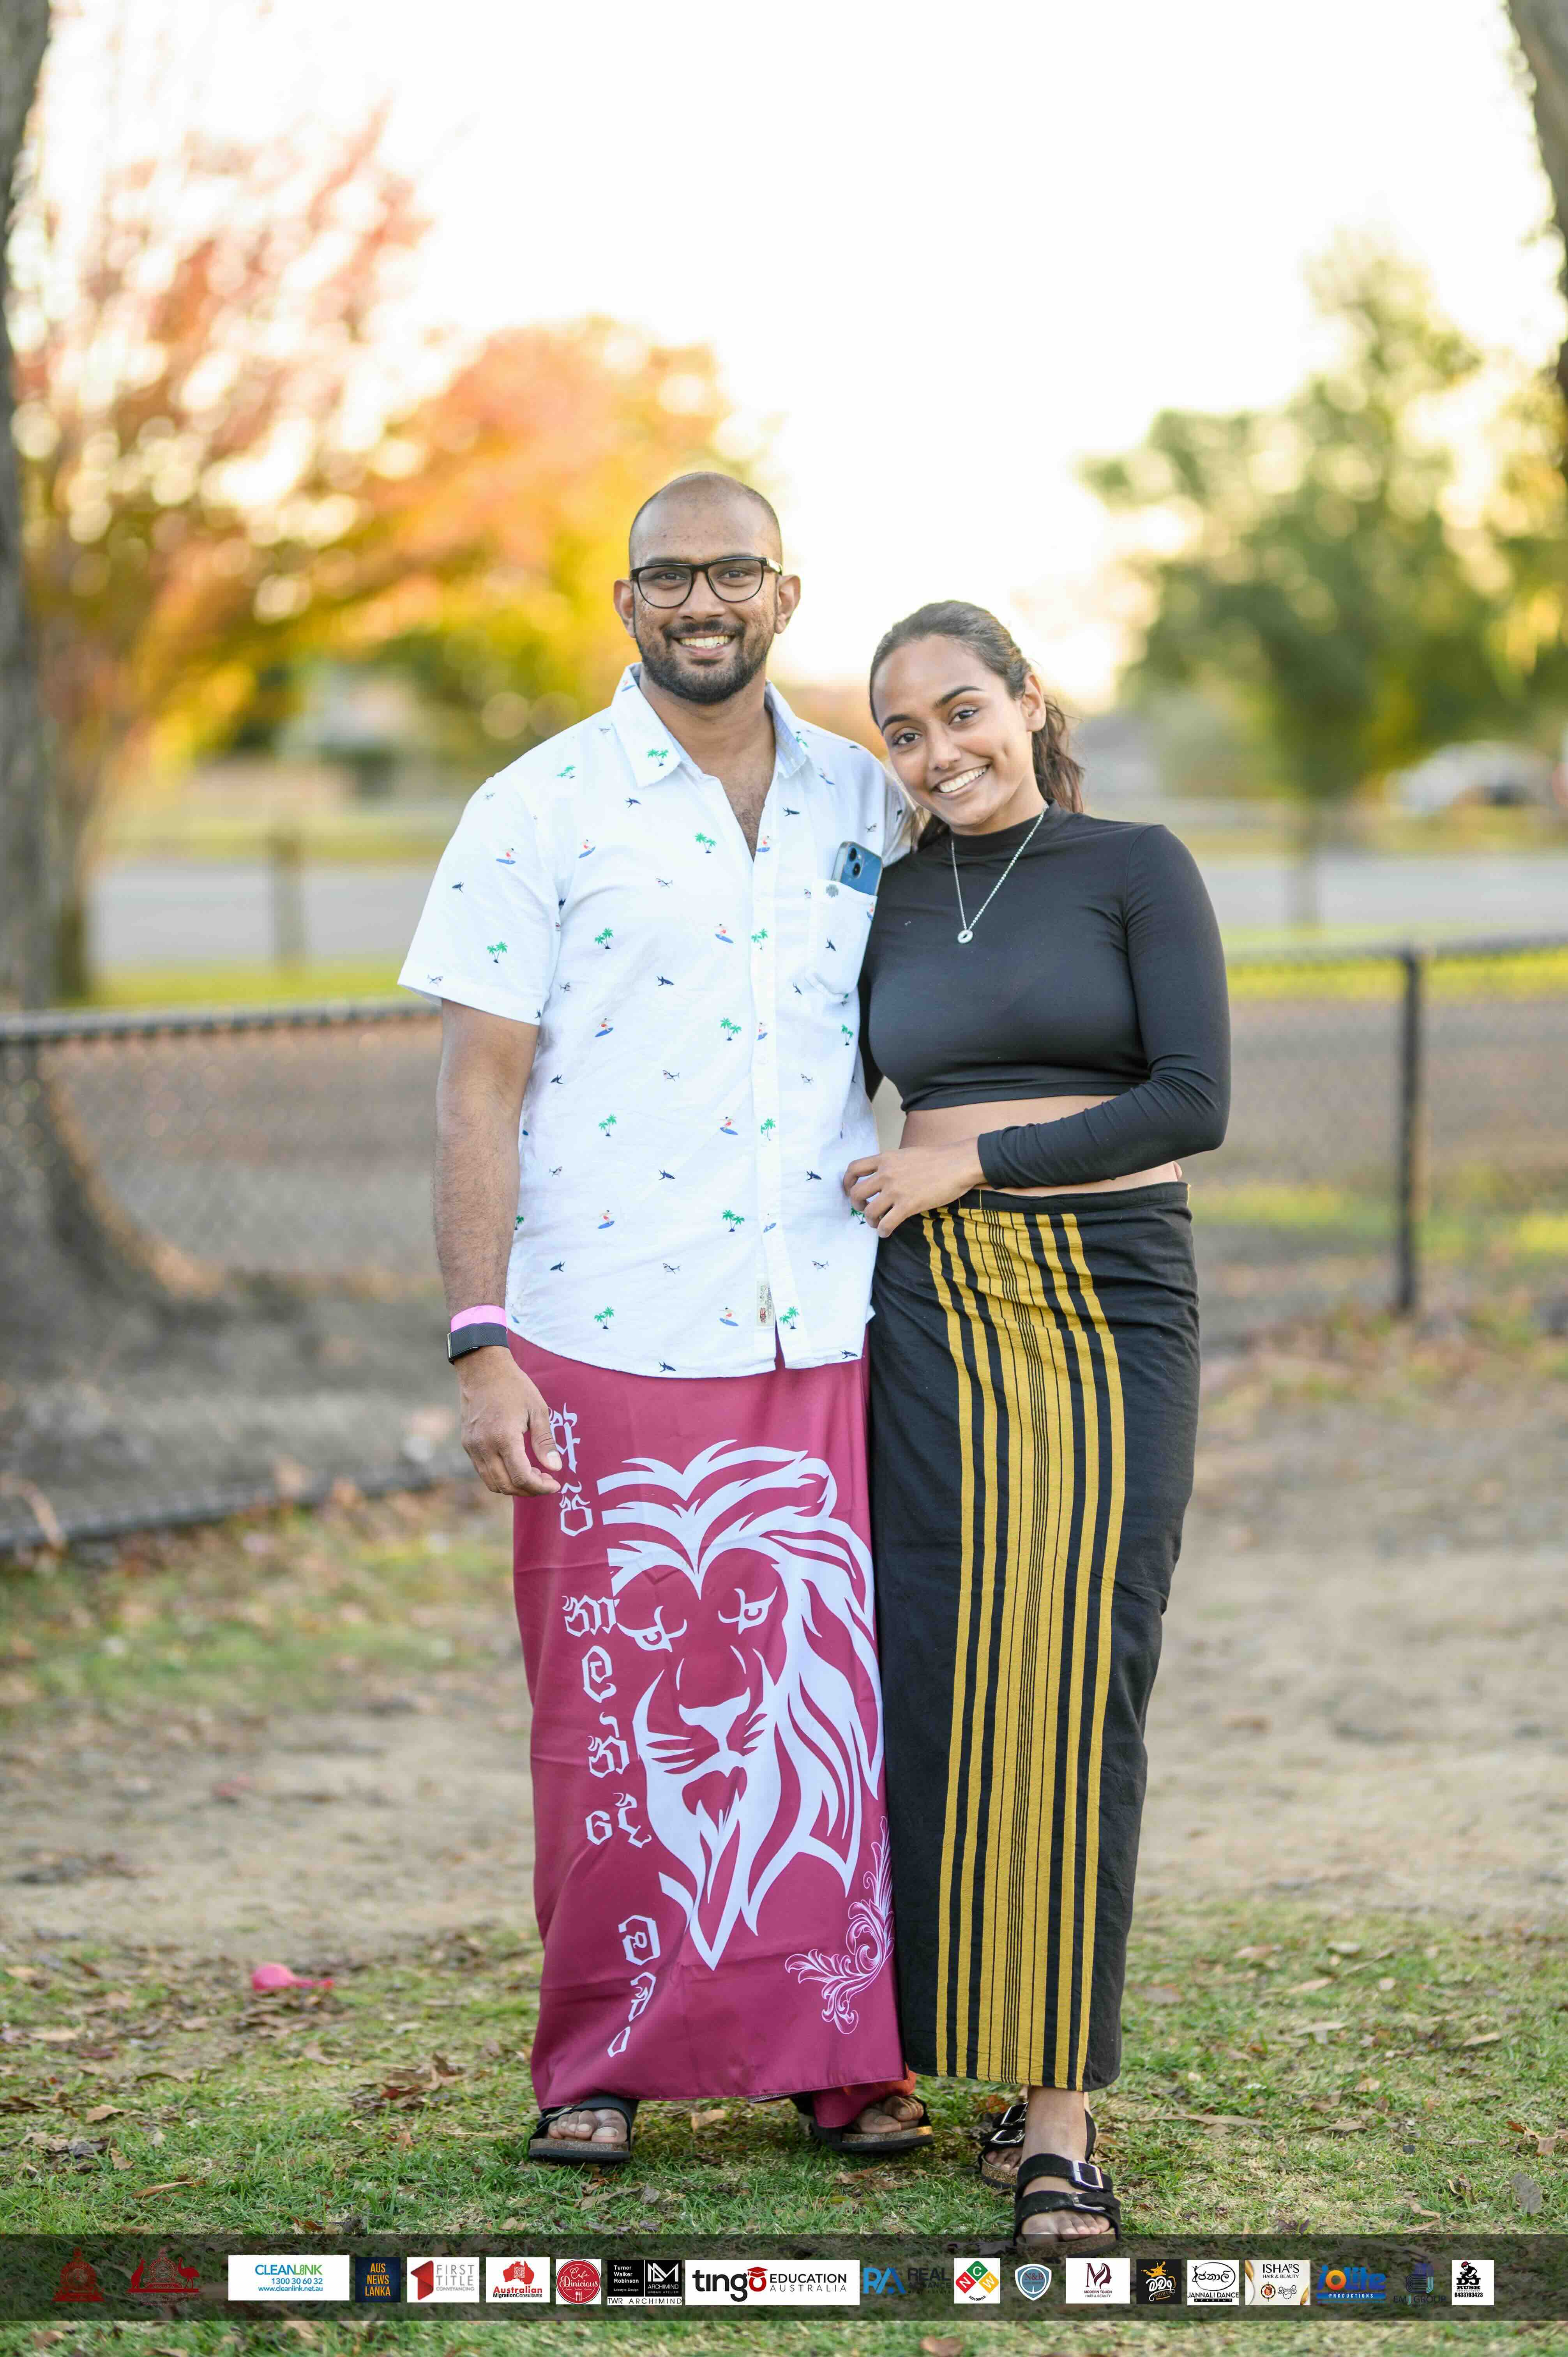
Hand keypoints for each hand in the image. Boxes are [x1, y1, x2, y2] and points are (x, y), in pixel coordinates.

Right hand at [455, 1350, 561, 1496]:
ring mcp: (473, 1447)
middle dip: (528, 1490)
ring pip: (492, 1483)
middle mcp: (484, 1446)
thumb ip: (545, 1442)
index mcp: (504, 1438)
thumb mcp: (537, 1410)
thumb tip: (555, 1467)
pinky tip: (516, 1465)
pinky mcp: (467, 1444)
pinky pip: (483, 1470)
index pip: (521, 1478)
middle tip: (546, 1481)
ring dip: (514, 1486)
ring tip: (532, 1475)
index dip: (540, 1488)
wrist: (482, 1368)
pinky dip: (501, 1476)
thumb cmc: (514, 1386)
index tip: (555, 1484)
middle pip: (506, 1486)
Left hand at [843, 1140, 984, 1237]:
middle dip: (856, 1204)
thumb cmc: (937, 1159)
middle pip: (856, 1193)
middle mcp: (886, 1174)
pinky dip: (883, 1231)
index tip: (850, 1190)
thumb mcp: (907, 1154)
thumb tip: (882, 1176)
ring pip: (869, 1211)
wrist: (958, 1164)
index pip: (854, 1168)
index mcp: (885, 1159)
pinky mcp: (908, 1205)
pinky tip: (886, 1232)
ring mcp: (896, 1190)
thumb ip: (891, 1164)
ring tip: (877, 1223)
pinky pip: (886, 1224)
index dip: (847, 1182)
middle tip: (864, 1208)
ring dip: (870, 1220)